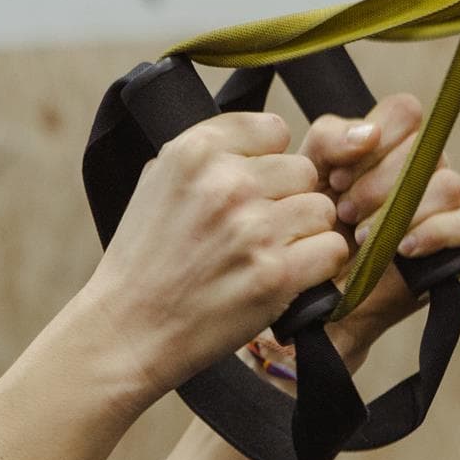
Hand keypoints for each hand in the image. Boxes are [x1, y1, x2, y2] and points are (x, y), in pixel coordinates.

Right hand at [87, 111, 349, 395]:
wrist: (127, 330)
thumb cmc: (143, 261)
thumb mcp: (156, 184)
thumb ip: (208, 154)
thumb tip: (263, 139)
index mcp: (194, 151)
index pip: (273, 129)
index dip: (267, 162)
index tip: (249, 190)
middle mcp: (226, 182)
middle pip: (303, 171)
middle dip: (287, 200)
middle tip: (255, 233)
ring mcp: (253, 228)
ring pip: (322, 210)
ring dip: (304, 235)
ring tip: (266, 256)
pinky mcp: (275, 274)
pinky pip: (331, 250)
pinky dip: (316, 268)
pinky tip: (283, 278)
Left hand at [299, 93, 459, 353]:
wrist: (318, 293)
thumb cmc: (313, 227)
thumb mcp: (307, 175)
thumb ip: (329, 140)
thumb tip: (368, 133)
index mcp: (392, 143)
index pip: (405, 111)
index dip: (374, 138)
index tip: (338, 175)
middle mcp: (426, 166)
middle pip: (426, 147)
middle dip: (378, 182)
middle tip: (344, 211)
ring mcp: (448, 202)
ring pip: (447, 184)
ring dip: (400, 210)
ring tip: (360, 236)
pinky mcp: (459, 241)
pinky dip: (432, 233)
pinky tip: (401, 248)